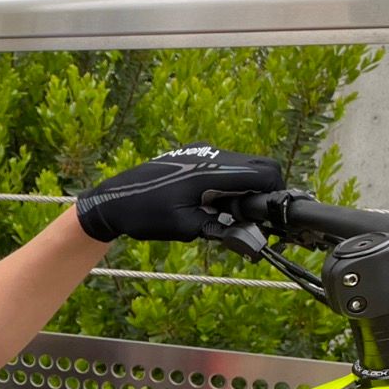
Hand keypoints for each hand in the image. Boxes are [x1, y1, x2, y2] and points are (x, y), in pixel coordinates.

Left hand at [73, 144, 283, 241]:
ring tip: (233, 214)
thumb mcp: (185, 227)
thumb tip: (252, 237)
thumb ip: (221, 229)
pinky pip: (227, 165)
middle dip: (266, 191)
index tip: (274, 216)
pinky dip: (233, 182)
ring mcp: (203, 152)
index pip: (264, 173)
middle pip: (261, 165)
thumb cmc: (144, 215)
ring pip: (245, 164)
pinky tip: (218, 203)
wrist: (113, 200)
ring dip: (248, 187)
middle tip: (256, 218)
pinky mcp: (196, 155)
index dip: (276, 194)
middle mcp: (211, 155)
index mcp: (211, 170)